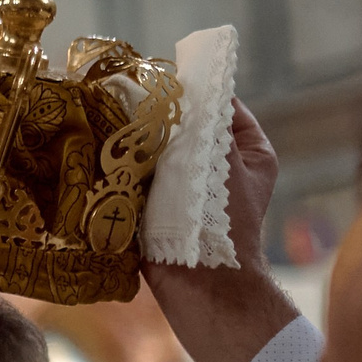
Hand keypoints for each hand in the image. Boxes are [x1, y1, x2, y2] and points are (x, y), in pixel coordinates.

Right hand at [142, 100, 300, 361]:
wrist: (198, 282)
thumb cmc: (218, 219)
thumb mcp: (219, 158)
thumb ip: (210, 121)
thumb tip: (193, 88)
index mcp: (250, 153)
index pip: (225, 105)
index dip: (197, 89)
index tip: (165, 79)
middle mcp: (224, 167)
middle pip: (191, 127)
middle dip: (163, 117)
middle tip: (133, 101)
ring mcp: (192, 189)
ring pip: (163, 152)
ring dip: (143, 144)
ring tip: (118, 125)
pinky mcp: (164, 207)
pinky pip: (145, 177)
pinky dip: (131, 169)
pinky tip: (111, 155)